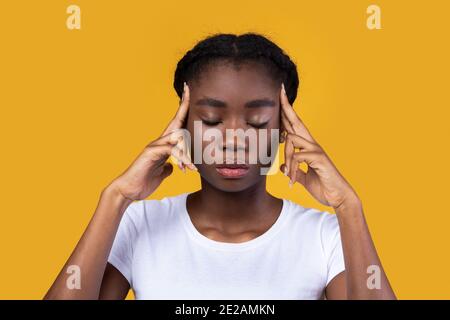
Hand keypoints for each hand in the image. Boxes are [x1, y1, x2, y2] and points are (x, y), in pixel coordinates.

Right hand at [108, 82, 195, 201]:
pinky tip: (185, 168)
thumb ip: (169, 166)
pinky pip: (171, 150)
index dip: (183, 107)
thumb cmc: (143, 182)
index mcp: (163, 145)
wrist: (128, 190)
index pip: (176, 123)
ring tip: (193, 168)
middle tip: (189, 91)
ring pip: (177, 137)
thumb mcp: (161, 173)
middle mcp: (159, 141)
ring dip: (188, 152)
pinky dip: (181, 159)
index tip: (188, 90)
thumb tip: (175, 166)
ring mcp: (154, 146)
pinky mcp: (151, 153)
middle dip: (184, 106)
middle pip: (177, 122)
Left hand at [280, 83, 358, 209]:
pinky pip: (298, 156)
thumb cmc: (323, 186)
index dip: (287, 113)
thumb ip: (294, 171)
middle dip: (287, 106)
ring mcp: (317, 150)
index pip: (295, 126)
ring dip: (285, 156)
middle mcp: (313, 144)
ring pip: (292, 139)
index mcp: (308, 147)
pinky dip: (292, 169)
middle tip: (279, 89)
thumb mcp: (303, 178)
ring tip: (288, 176)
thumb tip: (282, 167)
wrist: (339, 198)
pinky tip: (292, 181)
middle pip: (297, 121)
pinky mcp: (319, 159)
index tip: (281, 97)